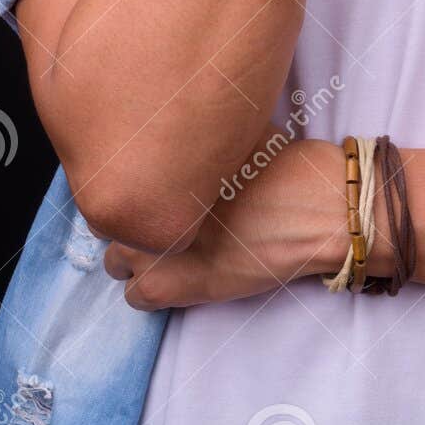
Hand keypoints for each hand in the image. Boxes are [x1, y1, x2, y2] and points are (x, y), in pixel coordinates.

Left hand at [103, 134, 347, 310]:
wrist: (315, 208)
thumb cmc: (283, 164)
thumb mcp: (236, 127)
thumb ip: (197, 135)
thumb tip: (181, 126)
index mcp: (159, 163)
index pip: (115, 173)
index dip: (137, 184)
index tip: (154, 189)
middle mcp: (145, 201)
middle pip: (109, 216)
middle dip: (133, 218)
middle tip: (166, 220)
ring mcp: (152, 247)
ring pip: (115, 260)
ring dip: (138, 255)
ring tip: (173, 251)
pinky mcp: (168, 287)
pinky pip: (134, 297)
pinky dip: (151, 290)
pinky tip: (183, 277)